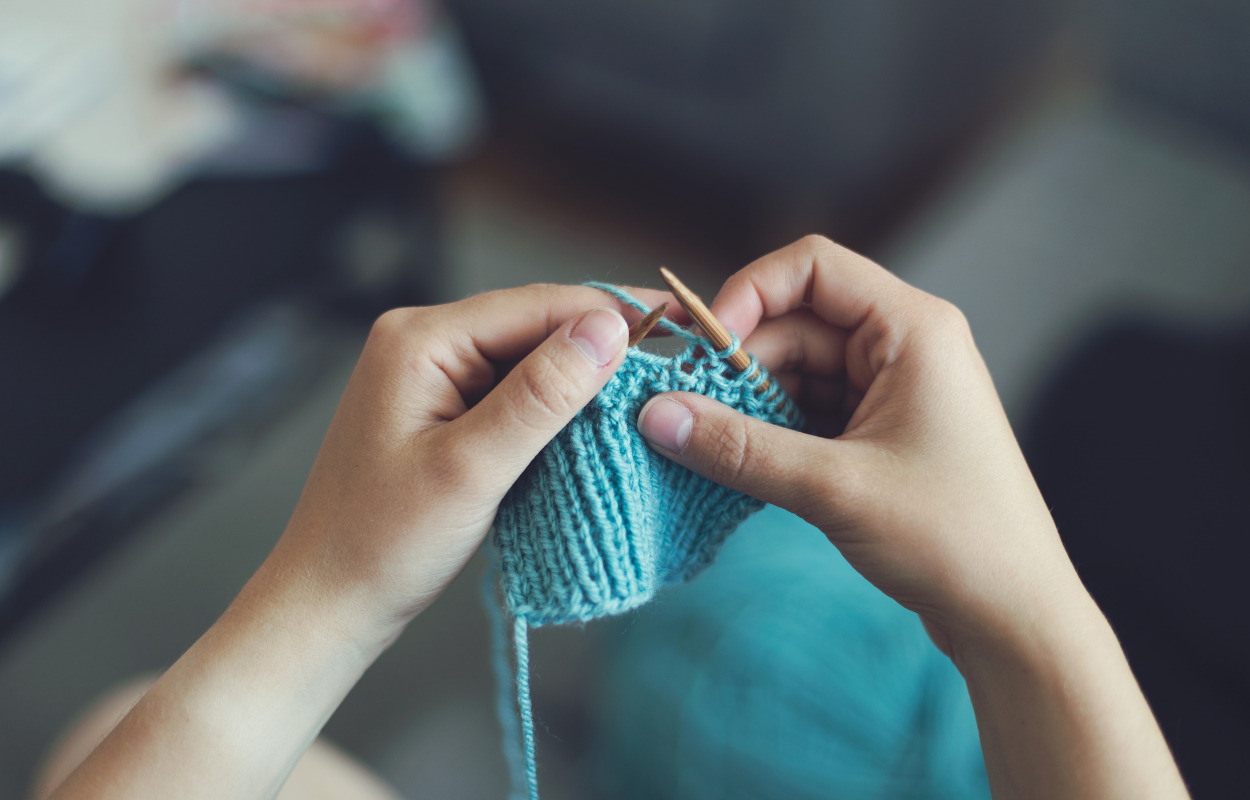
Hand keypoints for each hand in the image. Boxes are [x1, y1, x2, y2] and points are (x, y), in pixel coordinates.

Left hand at [269, 283, 669, 644]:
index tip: (683, 324)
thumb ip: (540, 396)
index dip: (614, 314)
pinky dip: (555, 408)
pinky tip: (596, 422)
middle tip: (678, 363)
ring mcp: (431, 375)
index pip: (538, 305)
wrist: (328, 601)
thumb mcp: (471, 468)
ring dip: (583, 378)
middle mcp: (423, 342)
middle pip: (536, 326)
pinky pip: (512, 392)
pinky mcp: (442, 409)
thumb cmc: (381, 542)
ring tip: (651, 391)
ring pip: (529, 360)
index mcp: (420, 339)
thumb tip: (608, 330)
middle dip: (603, 345)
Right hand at [637, 237, 1189, 797]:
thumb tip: (653, 414)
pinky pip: (809, 410)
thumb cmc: (952, 539)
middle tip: (687, 416)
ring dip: (750, 406)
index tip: (702, 351)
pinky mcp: (879, 432)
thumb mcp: (834, 487)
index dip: (747, 295)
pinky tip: (740, 466)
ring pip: (796, 371)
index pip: (812, 267)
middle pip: (795, 323)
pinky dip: (771, 433)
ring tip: (709, 449)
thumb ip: (738, 447)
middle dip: (739, 367)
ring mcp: (892, 389)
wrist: (1013, 615)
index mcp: (913, 328)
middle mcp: (903, 345)